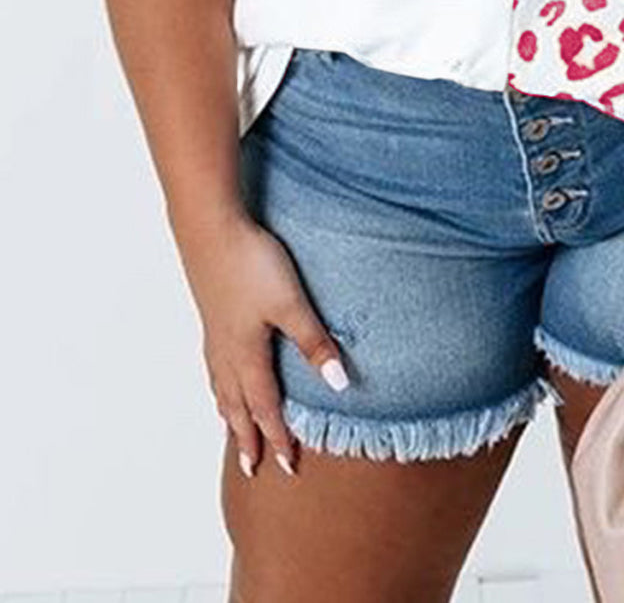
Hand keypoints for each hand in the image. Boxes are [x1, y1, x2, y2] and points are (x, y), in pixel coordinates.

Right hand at [177, 211, 349, 478]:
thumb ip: (313, 343)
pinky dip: (218, 382)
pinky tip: (220, 373)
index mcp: (247, 354)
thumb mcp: (291, 304)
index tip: (285, 466)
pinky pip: (213, 363)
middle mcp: (227, 351)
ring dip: (229, 412)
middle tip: (250, 467)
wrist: (210, 227)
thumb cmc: (251, 263)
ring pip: (222, 385)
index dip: (276, 437)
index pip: (265, 407)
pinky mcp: (211, 312)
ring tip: (231, 429)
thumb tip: (340, 385)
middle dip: (247, 436)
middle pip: (237, 404)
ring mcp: (215, 332)